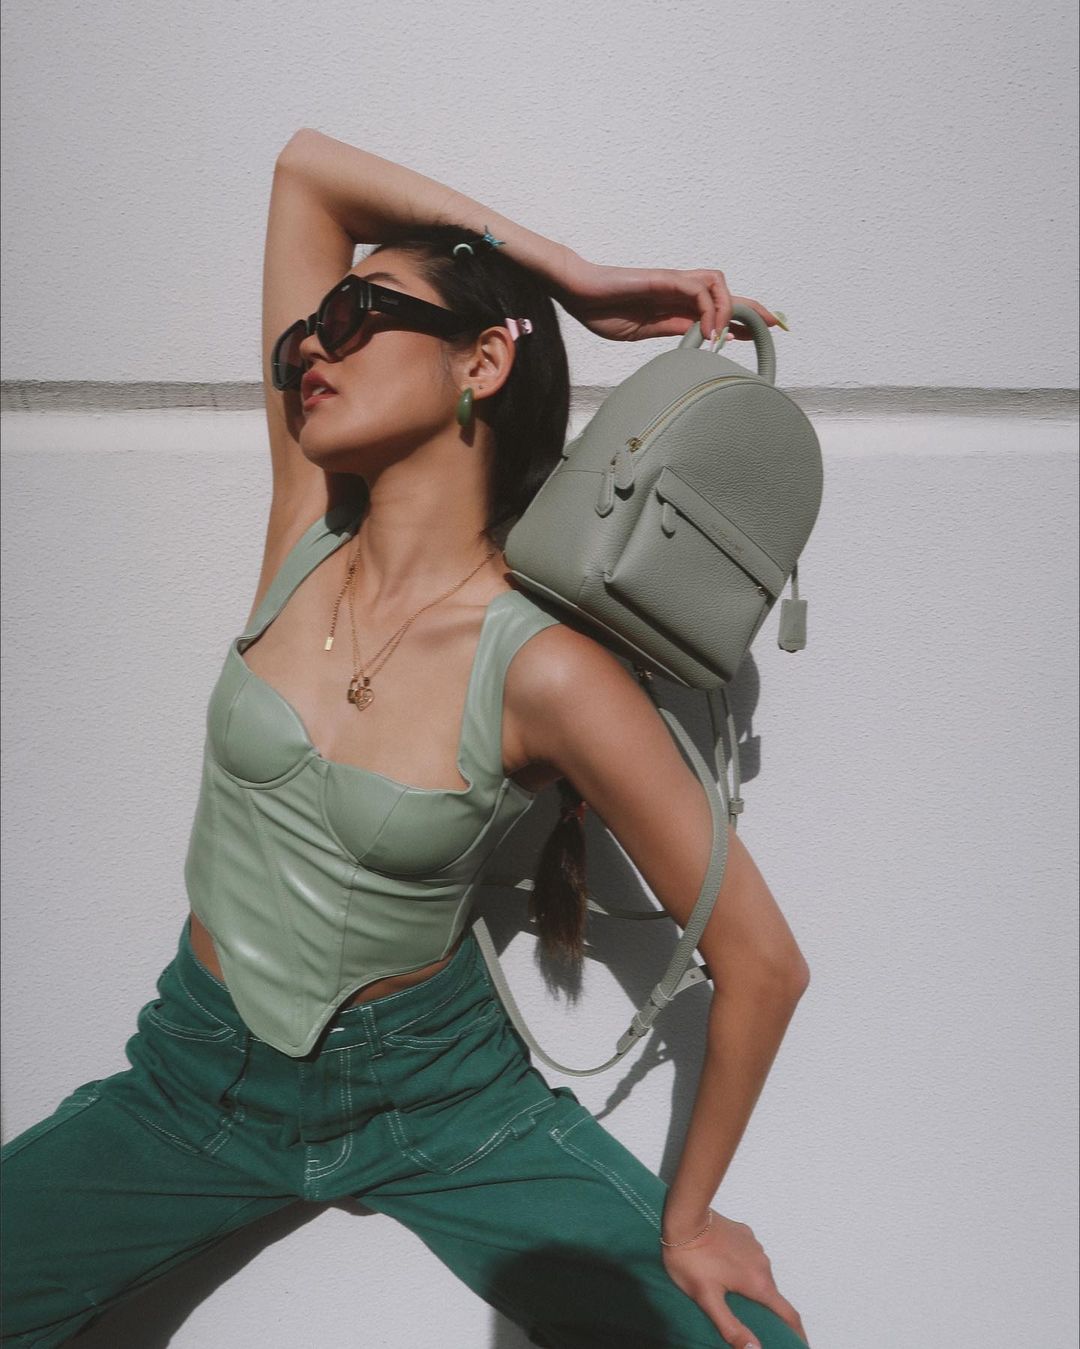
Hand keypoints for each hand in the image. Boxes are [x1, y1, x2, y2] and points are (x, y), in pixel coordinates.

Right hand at [551, 255, 784, 344]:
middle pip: (727, 292)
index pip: (718, 308)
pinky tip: (708, 329)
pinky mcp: (663, 278)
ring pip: (718, 284)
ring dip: (728, 308)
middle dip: (754, 307)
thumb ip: (674, 333)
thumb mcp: (645, 331)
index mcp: (675, 306)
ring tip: (724, 335)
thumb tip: (703, 341)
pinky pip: (697, 288)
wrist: (578, 292)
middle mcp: (679, 290)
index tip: (764, 331)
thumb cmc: (602, 310)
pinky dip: (709, 307)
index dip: (743, 318)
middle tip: (776, 323)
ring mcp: (672, 282)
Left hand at [660, 1208, 809, 1347]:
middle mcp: (763, 1263)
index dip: (797, 1333)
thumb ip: (731, 1327)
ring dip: (753, 1287)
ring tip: (735, 1296)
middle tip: (754, 1322)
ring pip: (760, 1274)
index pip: (789, 1314)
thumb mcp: (707, 1299)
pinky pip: (750, 1256)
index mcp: (758, 1282)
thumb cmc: (691, 1259)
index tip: (799, 1343)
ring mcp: (754, 1245)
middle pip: (772, 1294)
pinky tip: (726, 1269)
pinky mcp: (744, 1233)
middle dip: (767, 1310)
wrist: (684, 1217)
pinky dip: (745, 1267)